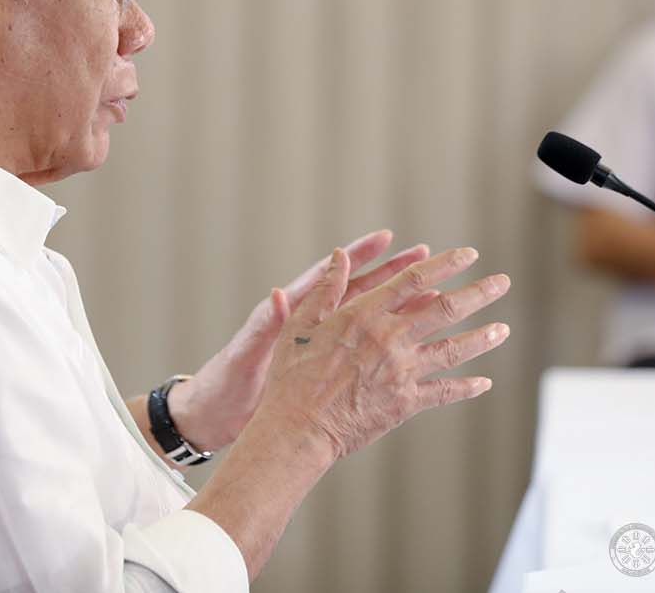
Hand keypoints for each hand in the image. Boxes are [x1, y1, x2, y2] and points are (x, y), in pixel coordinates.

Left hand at [169, 230, 431, 451]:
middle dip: (395, 275)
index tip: (387, 237)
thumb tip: (278, 293)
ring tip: (439, 298)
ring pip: (373, 325)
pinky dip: (393, 355)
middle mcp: (313, 328)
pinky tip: (422, 354)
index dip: (358, 257)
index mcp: (294, 314)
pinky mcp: (328, 376)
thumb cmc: (226, 383)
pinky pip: (369, 360)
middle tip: (428, 257)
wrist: (215, 417)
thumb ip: (266, 324)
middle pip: (362, 294)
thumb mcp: (246, 353)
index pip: (331, 277)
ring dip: (404, 312)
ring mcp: (323, 350)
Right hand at [253, 246, 510, 461]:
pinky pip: (445, 392)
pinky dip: (467, 387)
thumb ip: (326, 288)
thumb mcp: (301, 323)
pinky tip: (485, 382)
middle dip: (478, 293)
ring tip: (503, 329)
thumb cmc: (293, 375)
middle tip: (502, 282)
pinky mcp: (406, 402)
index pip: (416, 280)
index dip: (446, 264)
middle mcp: (390, 338)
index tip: (469, 254)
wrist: (299, 426)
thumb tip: (339, 255)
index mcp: (366, 314)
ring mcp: (402, 371)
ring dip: (482, 337)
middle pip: (445, 309)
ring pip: (453, 349)